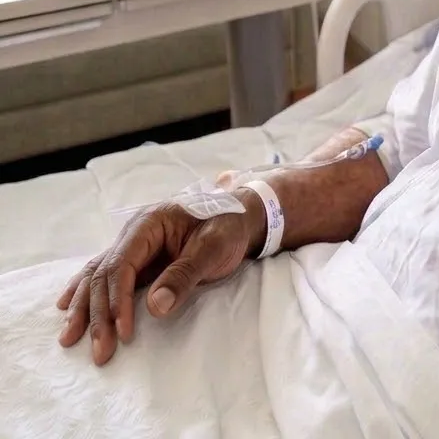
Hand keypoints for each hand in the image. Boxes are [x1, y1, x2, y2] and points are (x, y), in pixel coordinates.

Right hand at [56, 190, 264, 365]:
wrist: (241, 217)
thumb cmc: (229, 228)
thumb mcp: (215, 248)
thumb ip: (185, 274)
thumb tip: (155, 307)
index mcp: (151, 223)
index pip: (122, 264)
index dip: (118, 300)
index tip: (123, 332)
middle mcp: (135, 232)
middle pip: (105, 274)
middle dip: (99, 314)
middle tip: (100, 351)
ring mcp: (134, 245)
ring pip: (98, 276)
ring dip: (84, 308)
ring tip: (69, 339)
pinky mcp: (139, 259)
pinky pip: (104, 275)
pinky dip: (85, 292)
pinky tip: (67, 306)